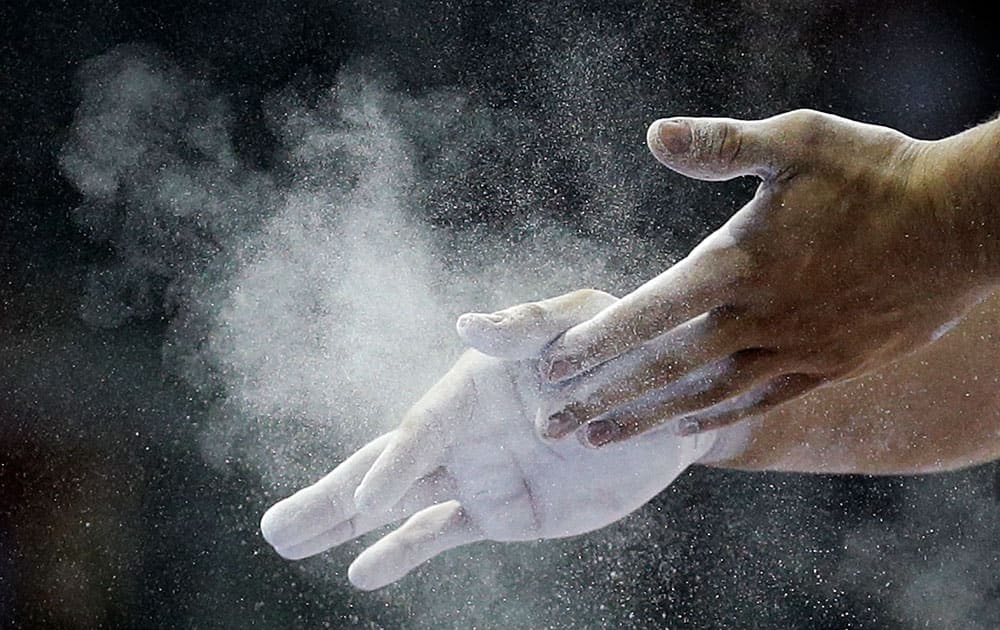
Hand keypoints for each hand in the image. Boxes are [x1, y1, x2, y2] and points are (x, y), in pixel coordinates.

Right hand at [260, 290, 714, 589]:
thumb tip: (467, 324)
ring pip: (399, 506)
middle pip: (383, 469)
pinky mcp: (503, 512)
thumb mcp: (581, 321)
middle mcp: (462, 433)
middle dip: (331, 500)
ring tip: (288, 540)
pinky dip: (403, 551)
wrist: (667, 403)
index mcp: (471, 386)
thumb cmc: (621, 347)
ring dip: (344, 525)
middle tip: (273, 529)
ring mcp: (476, 475)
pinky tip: (364, 571)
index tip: (369, 501)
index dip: (395, 465)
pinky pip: (443, 533)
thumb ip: (526, 326)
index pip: (420, 431)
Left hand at [460, 110, 999, 446]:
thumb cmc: (877, 174)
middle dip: (603, 398)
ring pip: (704, 394)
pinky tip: (685, 429)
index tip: (550, 369)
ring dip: (647, 419)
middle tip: (551, 429)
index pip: (651, 310)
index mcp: (740, 262)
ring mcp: (795, 348)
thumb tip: (653, 136)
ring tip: (599, 441)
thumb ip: (722, 144)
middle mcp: (759, 316)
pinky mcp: (828, 364)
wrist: (965, 225)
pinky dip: (714, 416)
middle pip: (665, 366)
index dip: (597, 342)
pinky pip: (758, 400)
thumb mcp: (797, 140)